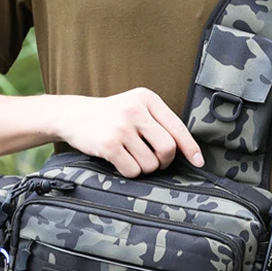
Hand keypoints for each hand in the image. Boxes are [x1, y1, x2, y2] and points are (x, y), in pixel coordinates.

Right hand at [58, 88, 204, 178]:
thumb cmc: (111, 116)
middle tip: (154, 160)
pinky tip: (120, 161)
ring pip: (150, 163)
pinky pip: (132, 170)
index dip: (190, 148)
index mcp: (147, 98)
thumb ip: (158, 122)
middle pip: (168, 149)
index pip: (177, 127)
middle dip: (164, 161)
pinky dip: (129, 172)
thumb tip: (188, 151)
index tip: (198, 162)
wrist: (73, 115)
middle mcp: (135, 110)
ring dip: (144, 167)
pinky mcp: (108, 144)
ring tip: (131, 156)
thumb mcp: (136, 107)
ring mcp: (121, 127)